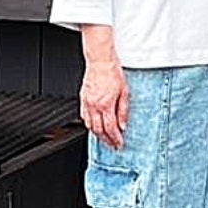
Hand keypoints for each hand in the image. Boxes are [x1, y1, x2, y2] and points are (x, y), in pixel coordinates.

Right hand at [79, 33, 128, 149]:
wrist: (100, 62)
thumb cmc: (112, 73)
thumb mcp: (124, 92)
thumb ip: (123, 110)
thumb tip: (123, 124)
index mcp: (106, 104)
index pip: (110, 128)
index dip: (115, 138)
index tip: (119, 144)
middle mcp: (94, 106)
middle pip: (99, 130)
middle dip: (106, 140)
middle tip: (112, 145)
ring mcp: (87, 103)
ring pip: (89, 125)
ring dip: (97, 134)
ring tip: (104, 139)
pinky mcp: (83, 99)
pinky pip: (84, 117)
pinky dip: (89, 125)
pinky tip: (94, 126)